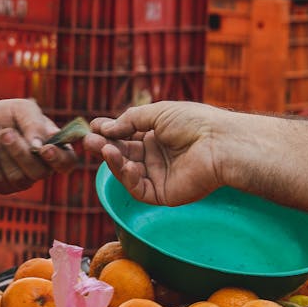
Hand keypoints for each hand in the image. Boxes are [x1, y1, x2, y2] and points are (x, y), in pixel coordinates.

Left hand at [0, 99, 76, 193]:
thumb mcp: (22, 108)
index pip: (67, 162)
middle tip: (6, 132)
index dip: (59, 159)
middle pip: (39, 172)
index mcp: (54, 148)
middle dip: (20, 151)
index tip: (44, 149)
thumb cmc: (6, 115)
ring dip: (1, 151)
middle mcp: (41, 168)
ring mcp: (21, 181)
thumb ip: (34, 123)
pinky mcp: (0, 186)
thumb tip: (38, 146)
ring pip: (17, 176)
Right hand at [86, 101, 218, 205]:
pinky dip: (126, 176)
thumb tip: (105, 127)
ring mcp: (159, 175)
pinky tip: (122, 163)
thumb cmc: (194, 122)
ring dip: (112, 160)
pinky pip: (137, 187)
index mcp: (158, 135)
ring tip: (102, 148)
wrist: (219, 143)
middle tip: (88, 140)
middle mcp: (156, 155)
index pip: (126, 135)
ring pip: (126, 171)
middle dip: (105, 146)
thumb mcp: (157, 113)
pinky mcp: (162, 193)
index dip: (110, 131)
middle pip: (123, 153)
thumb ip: (129, 120)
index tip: (94, 126)